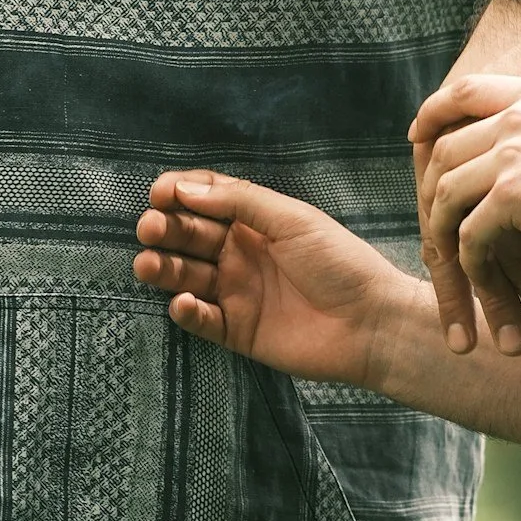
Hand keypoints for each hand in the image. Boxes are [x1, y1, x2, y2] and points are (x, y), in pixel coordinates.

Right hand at [134, 169, 415, 384]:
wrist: (371, 323)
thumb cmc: (340, 263)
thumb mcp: (293, 220)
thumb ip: (241, 202)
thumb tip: (187, 189)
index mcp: (256, 222)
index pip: (207, 199)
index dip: (181, 193)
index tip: (159, 193)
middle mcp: (241, 254)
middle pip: (189, 236)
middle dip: (165, 229)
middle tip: (150, 228)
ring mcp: (237, 293)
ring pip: (186, 276)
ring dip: (164, 268)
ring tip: (148, 264)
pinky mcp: (237, 331)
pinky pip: (201, 320)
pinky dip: (186, 310)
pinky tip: (185, 301)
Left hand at [411, 76, 520, 353]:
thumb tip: (511, 162)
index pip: (463, 90)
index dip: (433, 113)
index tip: (418, 135)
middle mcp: (518, 115)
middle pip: (445, 149)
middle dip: (431, 189)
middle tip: (432, 223)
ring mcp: (511, 153)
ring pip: (447, 194)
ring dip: (446, 234)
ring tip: (455, 265)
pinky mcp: (511, 195)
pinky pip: (468, 233)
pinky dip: (471, 263)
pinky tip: (483, 281)